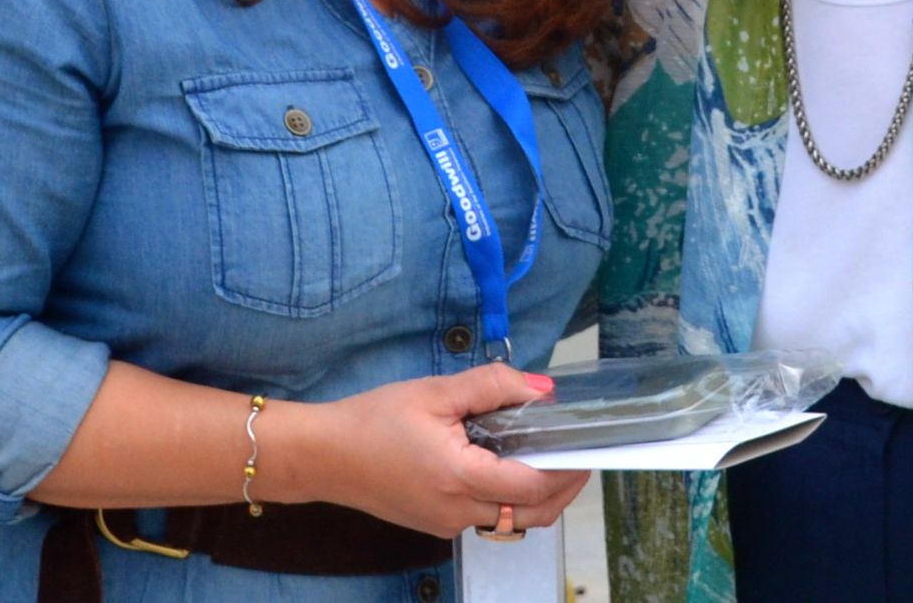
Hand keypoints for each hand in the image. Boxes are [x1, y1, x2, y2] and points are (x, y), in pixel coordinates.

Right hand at [293, 363, 590, 538]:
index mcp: (460, 479)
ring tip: (550, 457)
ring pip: (511, 520)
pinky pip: (486, 516)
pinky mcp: (436, 524)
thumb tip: (543, 390)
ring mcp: (447, 525)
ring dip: (539, 496)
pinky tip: (508, 463)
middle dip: (563, 489)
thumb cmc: (376, 419)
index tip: (588, 446)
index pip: (533, 486)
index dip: (567, 469)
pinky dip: (509, 497)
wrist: (324, 456)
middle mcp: (458, 512)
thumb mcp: (435, 392)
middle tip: (580, 457)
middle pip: (530, 514)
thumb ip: (492, 386)